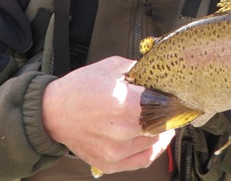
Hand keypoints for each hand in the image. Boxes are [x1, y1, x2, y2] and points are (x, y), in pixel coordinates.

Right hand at [42, 56, 173, 173]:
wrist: (52, 112)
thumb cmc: (79, 89)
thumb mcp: (112, 67)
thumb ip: (140, 69)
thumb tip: (160, 71)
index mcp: (126, 104)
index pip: (166, 104)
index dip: (174, 98)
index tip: (178, 94)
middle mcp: (123, 130)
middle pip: (163, 124)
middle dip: (167, 113)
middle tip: (169, 104)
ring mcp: (116, 150)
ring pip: (155, 141)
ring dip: (161, 129)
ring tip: (158, 118)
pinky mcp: (110, 163)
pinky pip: (144, 159)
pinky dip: (154, 148)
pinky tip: (155, 138)